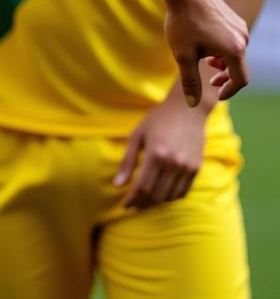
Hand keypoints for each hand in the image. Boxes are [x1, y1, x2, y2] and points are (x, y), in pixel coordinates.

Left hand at [114, 91, 206, 208]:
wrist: (188, 109)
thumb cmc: (158, 118)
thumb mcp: (138, 135)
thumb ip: (127, 161)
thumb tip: (117, 184)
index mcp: (156, 154)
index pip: (142, 186)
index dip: (132, 199)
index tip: (124, 205)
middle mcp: (173, 163)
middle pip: (156, 194)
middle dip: (142, 202)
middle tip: (133, 203)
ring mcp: (187, 167)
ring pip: (170, 196)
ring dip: (156, 201)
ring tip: (145, 199)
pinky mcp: (197, 168)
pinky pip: (183, 192)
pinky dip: (171, 196)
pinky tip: (162, 192)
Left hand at [164, 0, 248, 105]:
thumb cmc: (182, 21)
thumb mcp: (183, 55)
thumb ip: (190, 81)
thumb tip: (192, 104)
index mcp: (235, 50)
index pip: (240, 80)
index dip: (229, 91)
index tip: (217, 94)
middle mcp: (243, 37)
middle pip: (239, 66)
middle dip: (225, 76)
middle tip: (211, 81)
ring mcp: (240, 25)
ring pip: (235, 52)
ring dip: (223, 61)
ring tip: (206, 60)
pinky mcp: (233, 17)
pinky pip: (232, 39)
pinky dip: (222, 48)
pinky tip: (206, 45)